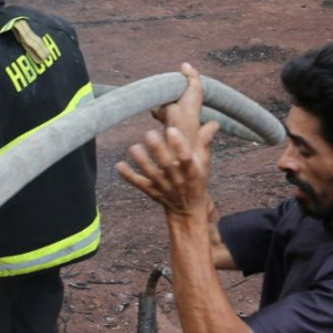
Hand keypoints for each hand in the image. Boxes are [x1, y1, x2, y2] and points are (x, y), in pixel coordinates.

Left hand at [116, 63, 219, 216]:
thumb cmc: (196, 181)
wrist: (188, 210)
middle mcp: (177, 180)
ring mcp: (163, 187)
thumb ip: (204, 143)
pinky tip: (119, 165)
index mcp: (192, 172)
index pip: (187, 158)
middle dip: (158, 150)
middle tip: (149, 133)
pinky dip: (128, 176)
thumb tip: (213, 123)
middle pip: (167, 166)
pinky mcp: (151, 191)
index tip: (171, 130)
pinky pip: (139, 184)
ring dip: (142, 162)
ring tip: (134, 148)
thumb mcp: (204, 165)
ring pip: (151, 174)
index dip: (179, 145)